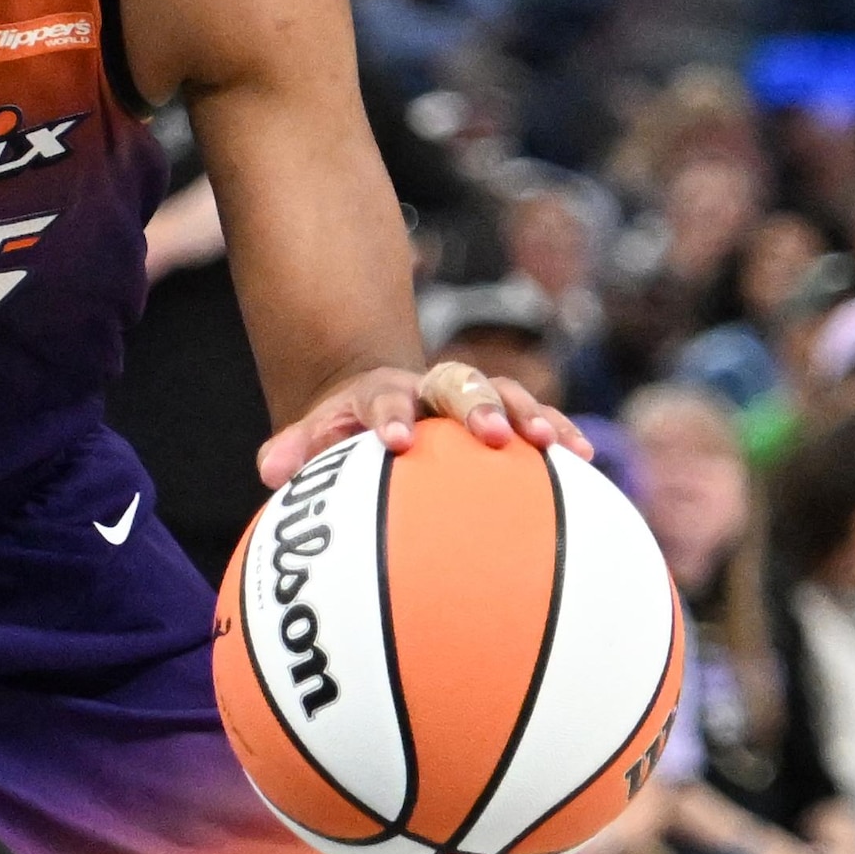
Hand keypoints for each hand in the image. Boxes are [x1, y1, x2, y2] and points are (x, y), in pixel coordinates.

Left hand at [255, 355, 590, 486]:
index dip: (392, 416)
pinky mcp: (504, 414)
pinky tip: (585, 457)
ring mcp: (471, 397)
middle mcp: (430, 387)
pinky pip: (536, 419)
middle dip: (476, 404)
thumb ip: (295, 449)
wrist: (381, 410)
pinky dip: (559, 432)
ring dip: (529, 413)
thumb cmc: (344, 438)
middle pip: (456, 382)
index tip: (397, 441)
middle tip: (492, 434)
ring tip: (552, 442)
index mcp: (382, 394)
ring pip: (504, 392)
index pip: (386, 398)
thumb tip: (269, 471)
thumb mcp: (314, 441)